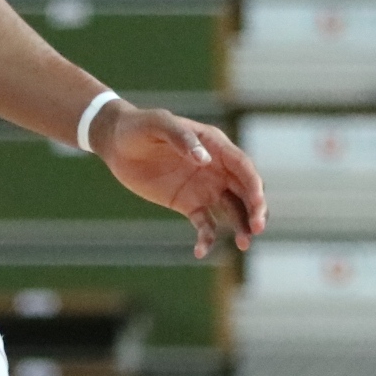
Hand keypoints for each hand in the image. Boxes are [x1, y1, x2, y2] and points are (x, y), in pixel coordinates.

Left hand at [95, 102, 266, 258]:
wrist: (117, 145)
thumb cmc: (139, 126)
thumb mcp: (157, 125)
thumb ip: (181, 138)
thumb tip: (205, 159)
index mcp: (215, 145)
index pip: (243, 166)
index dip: (253, 185)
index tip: (258, 204)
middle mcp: (217, 168)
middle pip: (245, 190)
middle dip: (256, 209)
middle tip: (257, 229)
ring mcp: (205, 188)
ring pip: (233, 209)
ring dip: (241, 226)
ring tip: (243, 245)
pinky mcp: (189, 204)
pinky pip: (205, 224)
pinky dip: (207, 238)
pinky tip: (200, 251)